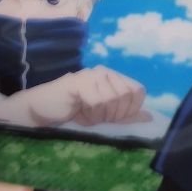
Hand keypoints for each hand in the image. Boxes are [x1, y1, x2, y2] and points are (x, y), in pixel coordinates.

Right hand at [27, 66, 150, 127]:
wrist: (41, 111)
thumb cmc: (72, 114)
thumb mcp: (103, 116)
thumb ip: (125, 116)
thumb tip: (150, 118)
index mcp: (114, 77)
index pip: (138, 91)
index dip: (130, 110)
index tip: (114, 118)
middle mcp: (106, 72)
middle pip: (127, 96)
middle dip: (113, 115)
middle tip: (96, 116)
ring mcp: (93, 74)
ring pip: (113, 100)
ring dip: (100, 115)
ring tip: (86, 113)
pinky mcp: (81, 81)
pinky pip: (98, 102)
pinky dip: (91, 114)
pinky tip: (79, 111)